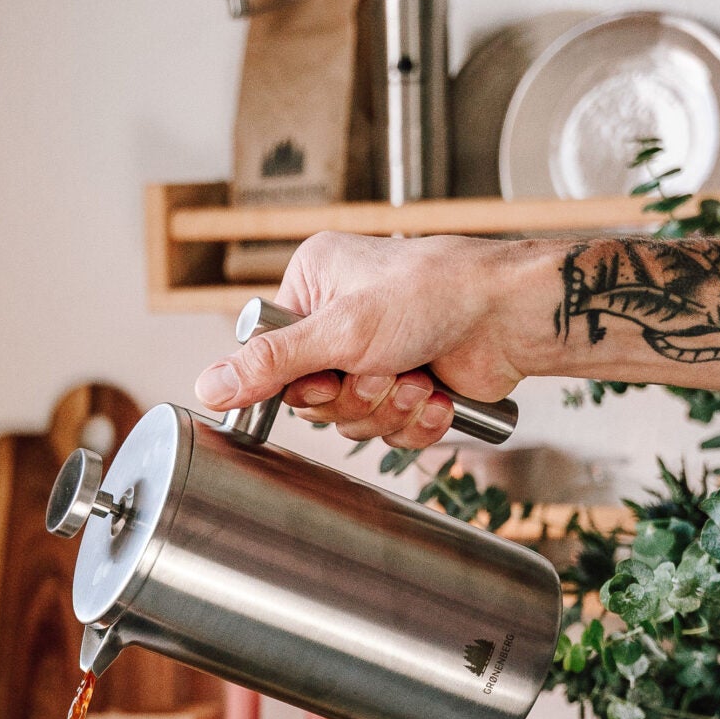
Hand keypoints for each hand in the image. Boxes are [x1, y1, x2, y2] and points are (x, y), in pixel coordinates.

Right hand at [193, 231, 529, 447]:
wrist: (512, 317)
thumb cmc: (435, 293)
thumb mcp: (340, 329)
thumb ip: (270, 363)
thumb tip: (207, 386)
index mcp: (312, 287)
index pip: (272, 361)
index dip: (303, 385)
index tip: (329, 376)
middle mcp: (339, 321)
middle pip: (312, 400)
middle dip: (355, 398)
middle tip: (385, 371)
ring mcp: (375, 356)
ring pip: (350, 421)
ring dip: (388, 410)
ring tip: (417, 379)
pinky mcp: (407, 387)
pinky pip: (388, 432)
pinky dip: (414, 423)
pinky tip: (436, 396)